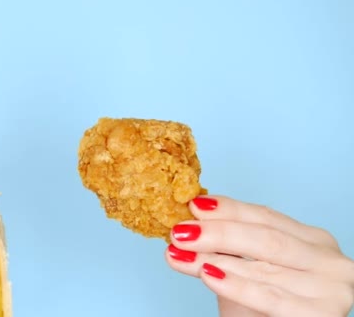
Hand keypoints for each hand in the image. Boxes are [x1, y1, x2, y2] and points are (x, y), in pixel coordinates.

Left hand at [164, 195, 353, 316]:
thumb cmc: (263, 311)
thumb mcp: (247, 273)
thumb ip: (228, 249)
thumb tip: (189, 224)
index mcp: (313, 242)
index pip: (266, 217)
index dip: (227, 210)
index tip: (193, 205)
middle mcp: (329, 261)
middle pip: (266, 238)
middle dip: (217, 232)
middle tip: (180, 231)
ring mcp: (331, 288)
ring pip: (263, 266)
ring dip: (214, 258)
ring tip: (181, 253)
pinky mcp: (323, 314)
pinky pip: (270, 296)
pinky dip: (236, 285)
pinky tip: (208, 275)